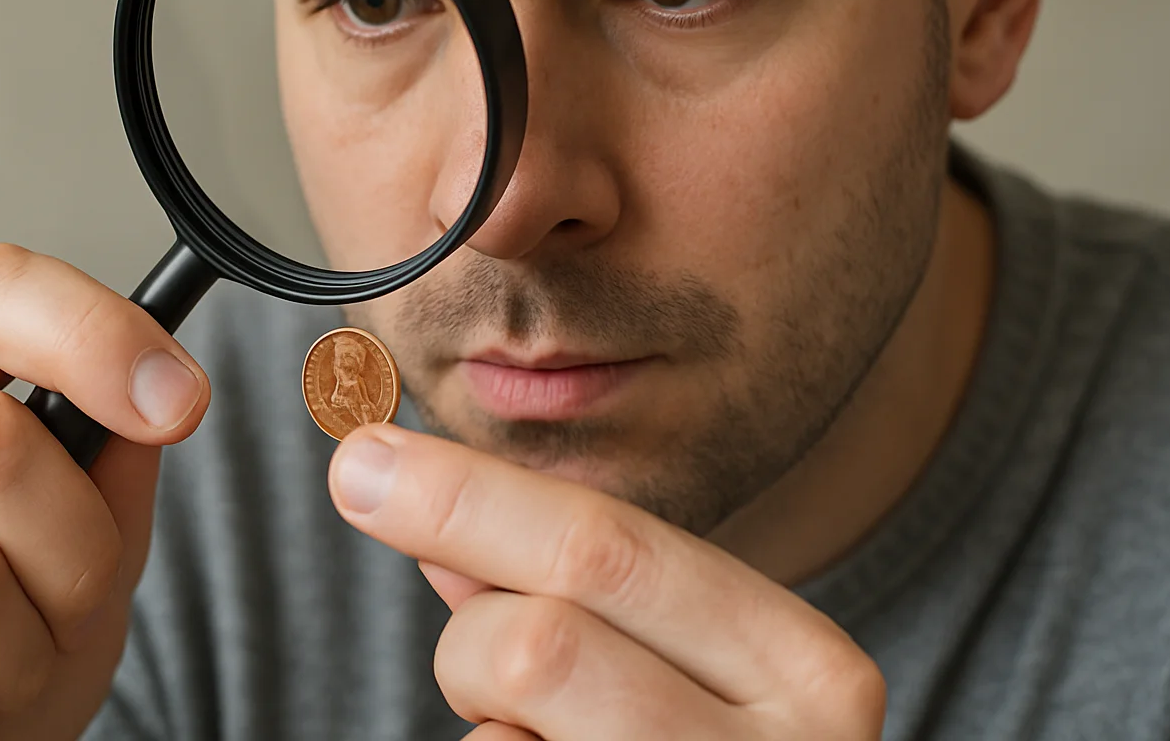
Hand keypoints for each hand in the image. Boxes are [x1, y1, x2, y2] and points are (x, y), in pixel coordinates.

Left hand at [327, 424, 885, 740]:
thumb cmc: (699, 738)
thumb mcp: (678, 659)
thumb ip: (577, 585)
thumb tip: (427, 501)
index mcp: (805, 669)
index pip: (614, 549)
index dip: (469, 495)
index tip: (364, 458)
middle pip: (538, 642)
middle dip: (462, 611)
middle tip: (401, 551)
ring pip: (496, 732)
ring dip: (482, 713)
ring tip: (539, 726)